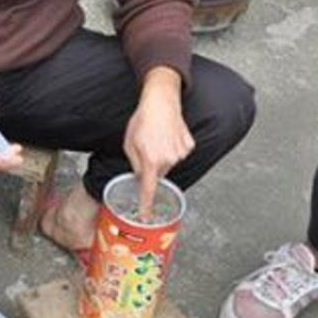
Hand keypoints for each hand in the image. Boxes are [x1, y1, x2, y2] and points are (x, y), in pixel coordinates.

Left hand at [124, 67, 194, 216]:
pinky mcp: (189, 145)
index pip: (148, 189)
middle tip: (147, 148)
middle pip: (158, 174)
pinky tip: (168, 136)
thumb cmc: (142, 120)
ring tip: (157, 138)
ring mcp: (180, 153)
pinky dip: (173, 148)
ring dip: (162, 156)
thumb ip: (134, 164)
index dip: (146, 204)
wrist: (161, 101)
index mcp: (150, 161)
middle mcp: (168, 160)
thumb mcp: (129, 144)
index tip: (146, 216)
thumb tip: (139, 177)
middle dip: (151, 167)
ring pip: (168, 164)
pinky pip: (178, 154)